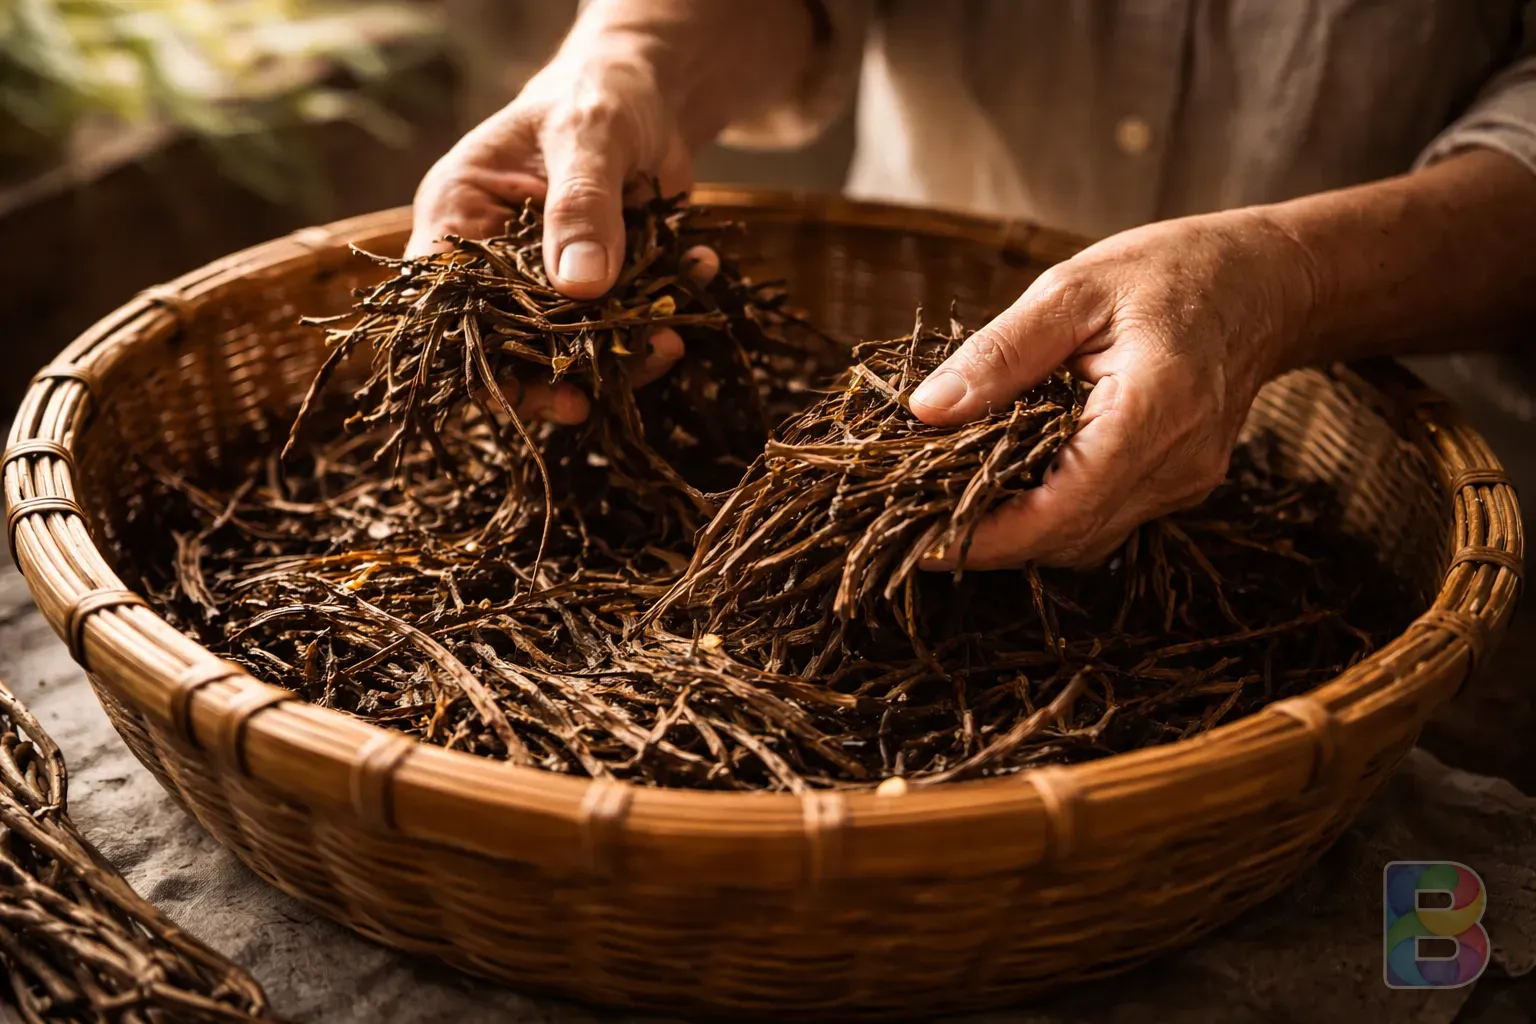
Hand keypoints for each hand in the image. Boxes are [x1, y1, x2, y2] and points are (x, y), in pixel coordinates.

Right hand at [407, 46, 719, 424]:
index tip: (541, 391)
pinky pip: (626, 322)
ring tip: (672, 340)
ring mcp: (549, 279)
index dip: (484, 360)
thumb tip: (580, 285)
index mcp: (458, 217)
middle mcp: (494, 259)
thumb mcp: (588, 136)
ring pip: (573, 346)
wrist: (649, 92)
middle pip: (510, 344)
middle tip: (615, 382)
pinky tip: (701, 269)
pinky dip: (665, 310)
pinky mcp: (602, 286)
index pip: (448, 308)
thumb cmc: (596, 95)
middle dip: (565, 370)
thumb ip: (582, 205)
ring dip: (625, 352)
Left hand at [912, 209, 1316, 568]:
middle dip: (988, 543)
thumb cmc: (1173, 270)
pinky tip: (1004, 489)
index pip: (1061, 511)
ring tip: (946, 508)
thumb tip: (927, 411)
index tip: (920, 541)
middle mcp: (1177, 466)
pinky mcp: (1177, 487)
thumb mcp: (1073, 290)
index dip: (985, 539)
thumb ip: (1000, 354)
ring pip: (1083, 541)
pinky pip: (1102, 520)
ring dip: (1015, 535)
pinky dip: (1048, 515)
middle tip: (913, 525)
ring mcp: (1183, 486)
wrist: (1267, 284)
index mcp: (1155, 411)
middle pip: (1067, 539)